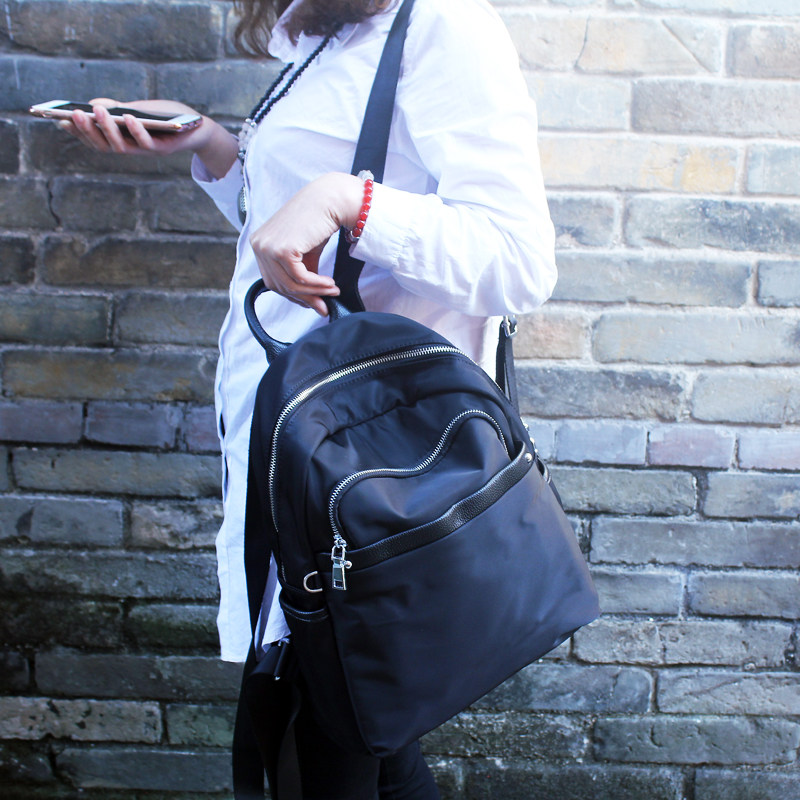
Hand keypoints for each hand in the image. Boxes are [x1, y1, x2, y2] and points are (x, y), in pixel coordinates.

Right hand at [58, 98, 236, 178]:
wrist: (196, 127)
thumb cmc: (165, 116)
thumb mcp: (138, 108)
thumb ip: (118, 108)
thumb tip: (94, 103)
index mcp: (122, 139)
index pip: (95, 140)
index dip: (78, 133)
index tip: (60, 120)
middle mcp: (132, 149)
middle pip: (104, 145)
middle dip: (88, 130)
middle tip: (74, 114)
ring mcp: (146, 151)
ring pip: (122, 146)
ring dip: (108, 130)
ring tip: (97, 111)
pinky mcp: (163, 150)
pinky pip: (146, 143)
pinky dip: (136, 131)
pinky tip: (128, 116)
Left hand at [249, 173, 363, 315]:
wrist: (329, 199)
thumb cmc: (318, 220)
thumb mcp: (305, 252)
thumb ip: (303, 275)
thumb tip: (315, 303)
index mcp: (260, 243)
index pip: (272, 280)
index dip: (293, 295)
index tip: (313, 301)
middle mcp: (258, 245)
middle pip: (279, 286)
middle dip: (305, 298)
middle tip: (325, 303)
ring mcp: (267, 247)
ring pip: (290, 285)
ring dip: (314, 292)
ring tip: (332, 291)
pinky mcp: (282, 249)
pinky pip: (300, 278)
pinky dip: (316, 284)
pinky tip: (330, 283)